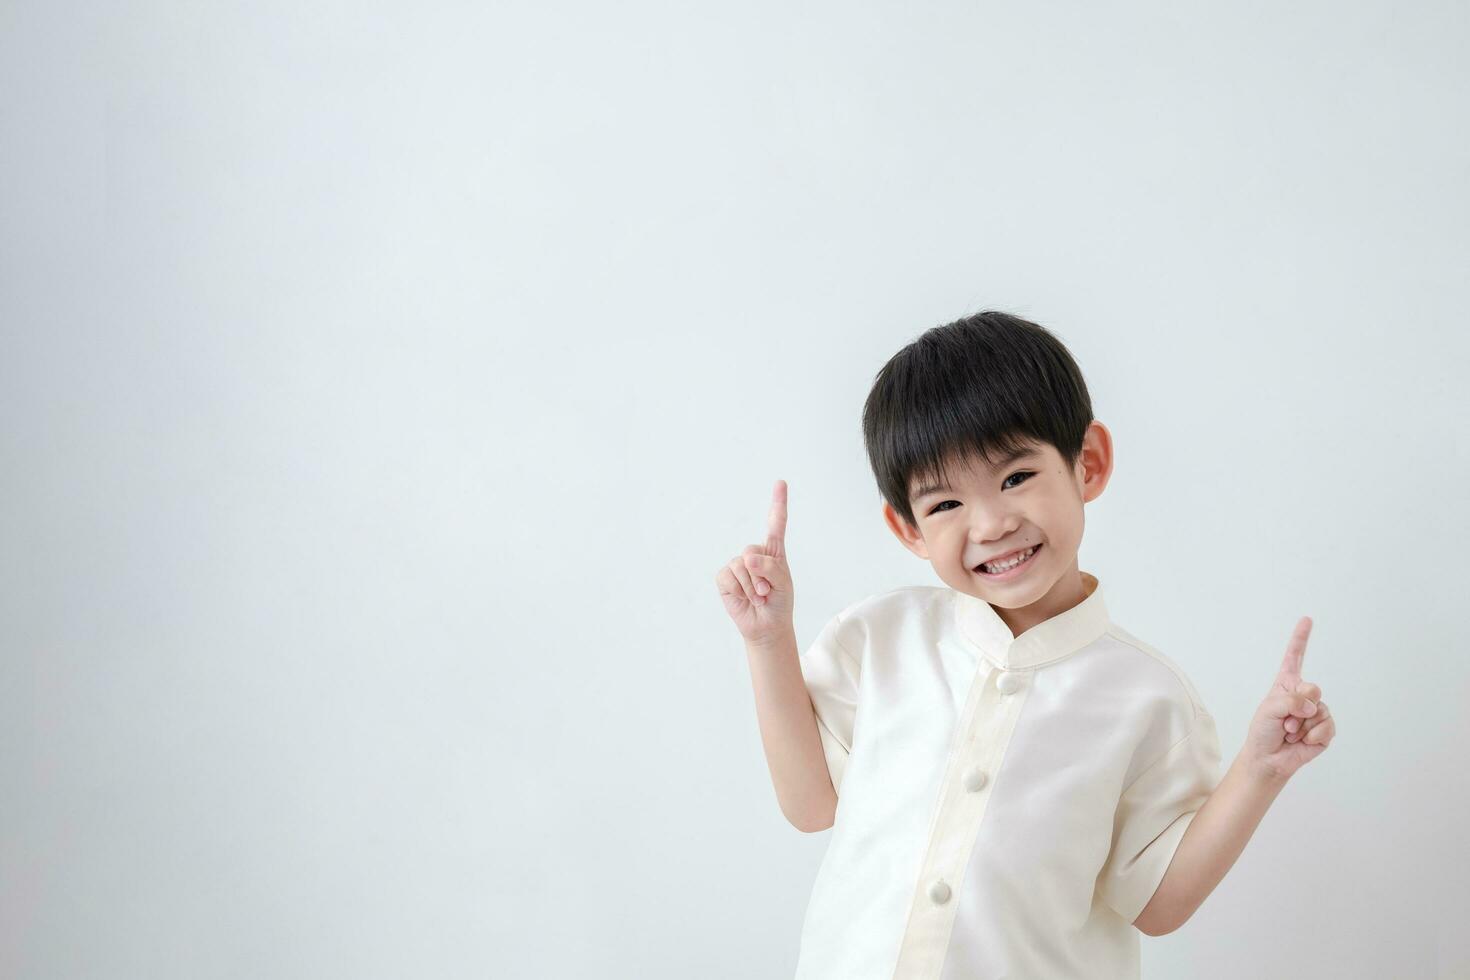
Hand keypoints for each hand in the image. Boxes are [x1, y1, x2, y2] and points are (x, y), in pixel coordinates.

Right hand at [715, 479, 794, 644]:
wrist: (766, 626)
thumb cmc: (778, 602)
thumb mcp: (783, 583)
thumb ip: (769, 567)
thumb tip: (746, 559)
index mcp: (773, 552)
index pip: (776, 524)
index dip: (777, 503)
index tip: (780, 483)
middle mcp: (754, 555)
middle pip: (752, 551)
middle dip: (762, 574)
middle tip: (767, 591)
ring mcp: (738, 566)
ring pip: (741, 566)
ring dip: (752, 586)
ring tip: (758, 597)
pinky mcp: (725, 578)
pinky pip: (729, 577)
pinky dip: (740, 590)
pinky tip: (745, 598)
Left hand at [1241, 616, 1335, 782]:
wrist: (1269, 758)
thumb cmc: (1263, 731)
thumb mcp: (1269, 709)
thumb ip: (1290, 700)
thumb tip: (1313, 705)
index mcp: (1286, 684)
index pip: (1295, 657)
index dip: (1301, 638)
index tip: (1307, 619)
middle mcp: (1303, 695)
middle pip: (1313, 689)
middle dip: (1298, 706)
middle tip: (1285, 721)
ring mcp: (1316, 712)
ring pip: (1319, 711)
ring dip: (1301, 725)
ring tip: (1289, 731)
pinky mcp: (1325, 729)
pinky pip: (1327, 727)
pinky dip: (1313, 736)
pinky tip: (1302, 740)